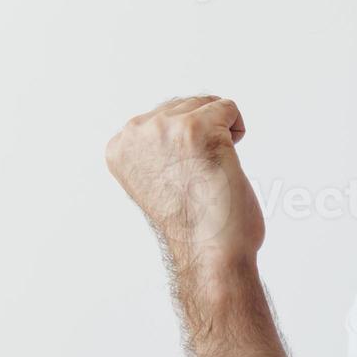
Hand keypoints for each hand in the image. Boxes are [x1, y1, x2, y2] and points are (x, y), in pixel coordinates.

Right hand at [105, 95, 263, 266]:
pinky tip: (227, 161)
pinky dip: (237, 131)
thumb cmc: (193, 225)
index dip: (184, 144)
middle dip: (204, 135)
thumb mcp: (155, 178)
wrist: (209, 252)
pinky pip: (228, 109)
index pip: (162, 116)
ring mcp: (165, 129)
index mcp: (120, 147)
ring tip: (211, 171)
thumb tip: (173, 123)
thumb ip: (156, 147)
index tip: (181, 177)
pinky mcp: (198, 128)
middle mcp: (136, 133)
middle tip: (200, 178)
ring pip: (207, 104)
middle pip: (185, 105)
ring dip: (221, 134)